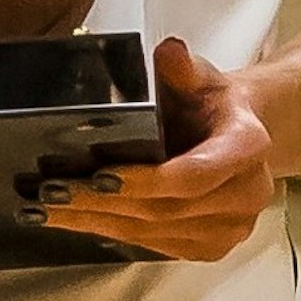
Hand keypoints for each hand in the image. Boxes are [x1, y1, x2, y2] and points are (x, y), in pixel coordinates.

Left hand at [21, 37, 274, 261]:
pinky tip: (81, 221)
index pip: (194, 174)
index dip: (146, 181)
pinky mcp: (212, 246)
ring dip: (101, 223)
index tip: (100, 176)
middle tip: (55, 193)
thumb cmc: (212, 99)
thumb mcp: (199, 73)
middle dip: (106, 204)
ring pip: (158, 234)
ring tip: (53, 209)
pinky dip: (116, 234)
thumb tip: (169, 52)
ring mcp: (231, 227)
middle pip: (168, 209)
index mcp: (246, 145)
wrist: (238, 128)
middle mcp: (246, 193)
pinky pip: (160, 247)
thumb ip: (182, 66)